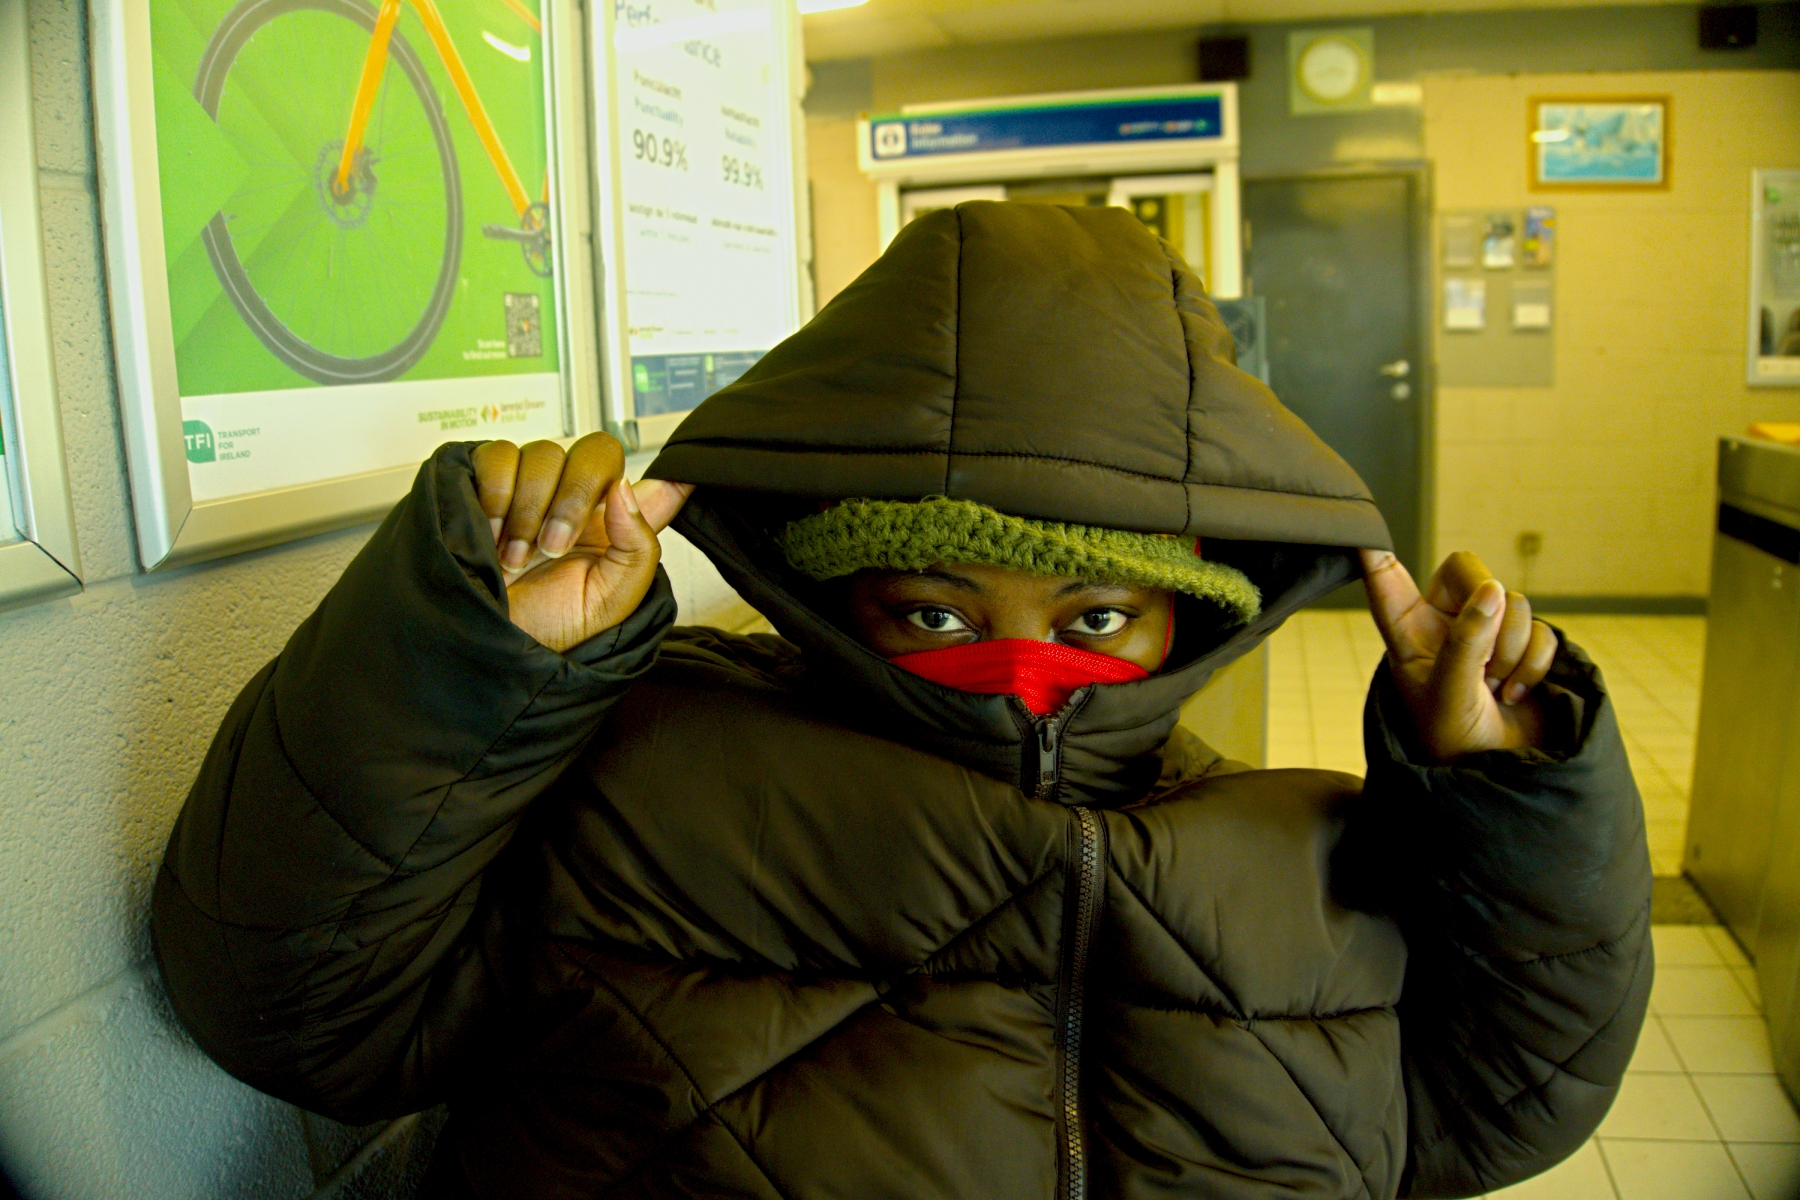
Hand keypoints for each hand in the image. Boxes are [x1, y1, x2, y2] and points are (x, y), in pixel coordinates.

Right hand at [471, 434, 692, 651]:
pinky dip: (495, 495)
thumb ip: (636, 550)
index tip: (688, 473)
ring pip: (544, 453)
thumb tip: (623, 488)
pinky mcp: (489, 480)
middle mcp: (579, 500)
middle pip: (599, 453)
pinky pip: (498, 455)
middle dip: (574, 496)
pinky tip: (491, 534)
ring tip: (515, 558)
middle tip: (552, 547)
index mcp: (617, 528)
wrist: (484, 641)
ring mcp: (534, 487)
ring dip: (527, 510)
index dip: (679, 472)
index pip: (661, 488)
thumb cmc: (547, 629)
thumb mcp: (608, 604)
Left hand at [1360, 549, 1558, 761]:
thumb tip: (1495, 591)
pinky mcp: (1527, 648)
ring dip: (1510, 650)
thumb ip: (1466, 642)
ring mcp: (1489, 634)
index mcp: (1410, 636)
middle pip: (1468, 571)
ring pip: (1512, 603)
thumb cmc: (1454, 741)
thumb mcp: (1449, 693)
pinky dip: (1534, 663)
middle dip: (1486, 606)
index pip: (1388, 588)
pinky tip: (1517, 693)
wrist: (1503, 774)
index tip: (1367, 542)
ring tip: (1495, 691)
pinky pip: (1542, 630)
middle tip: (1486, 657)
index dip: (1379, 562)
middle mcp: (1447, 626)